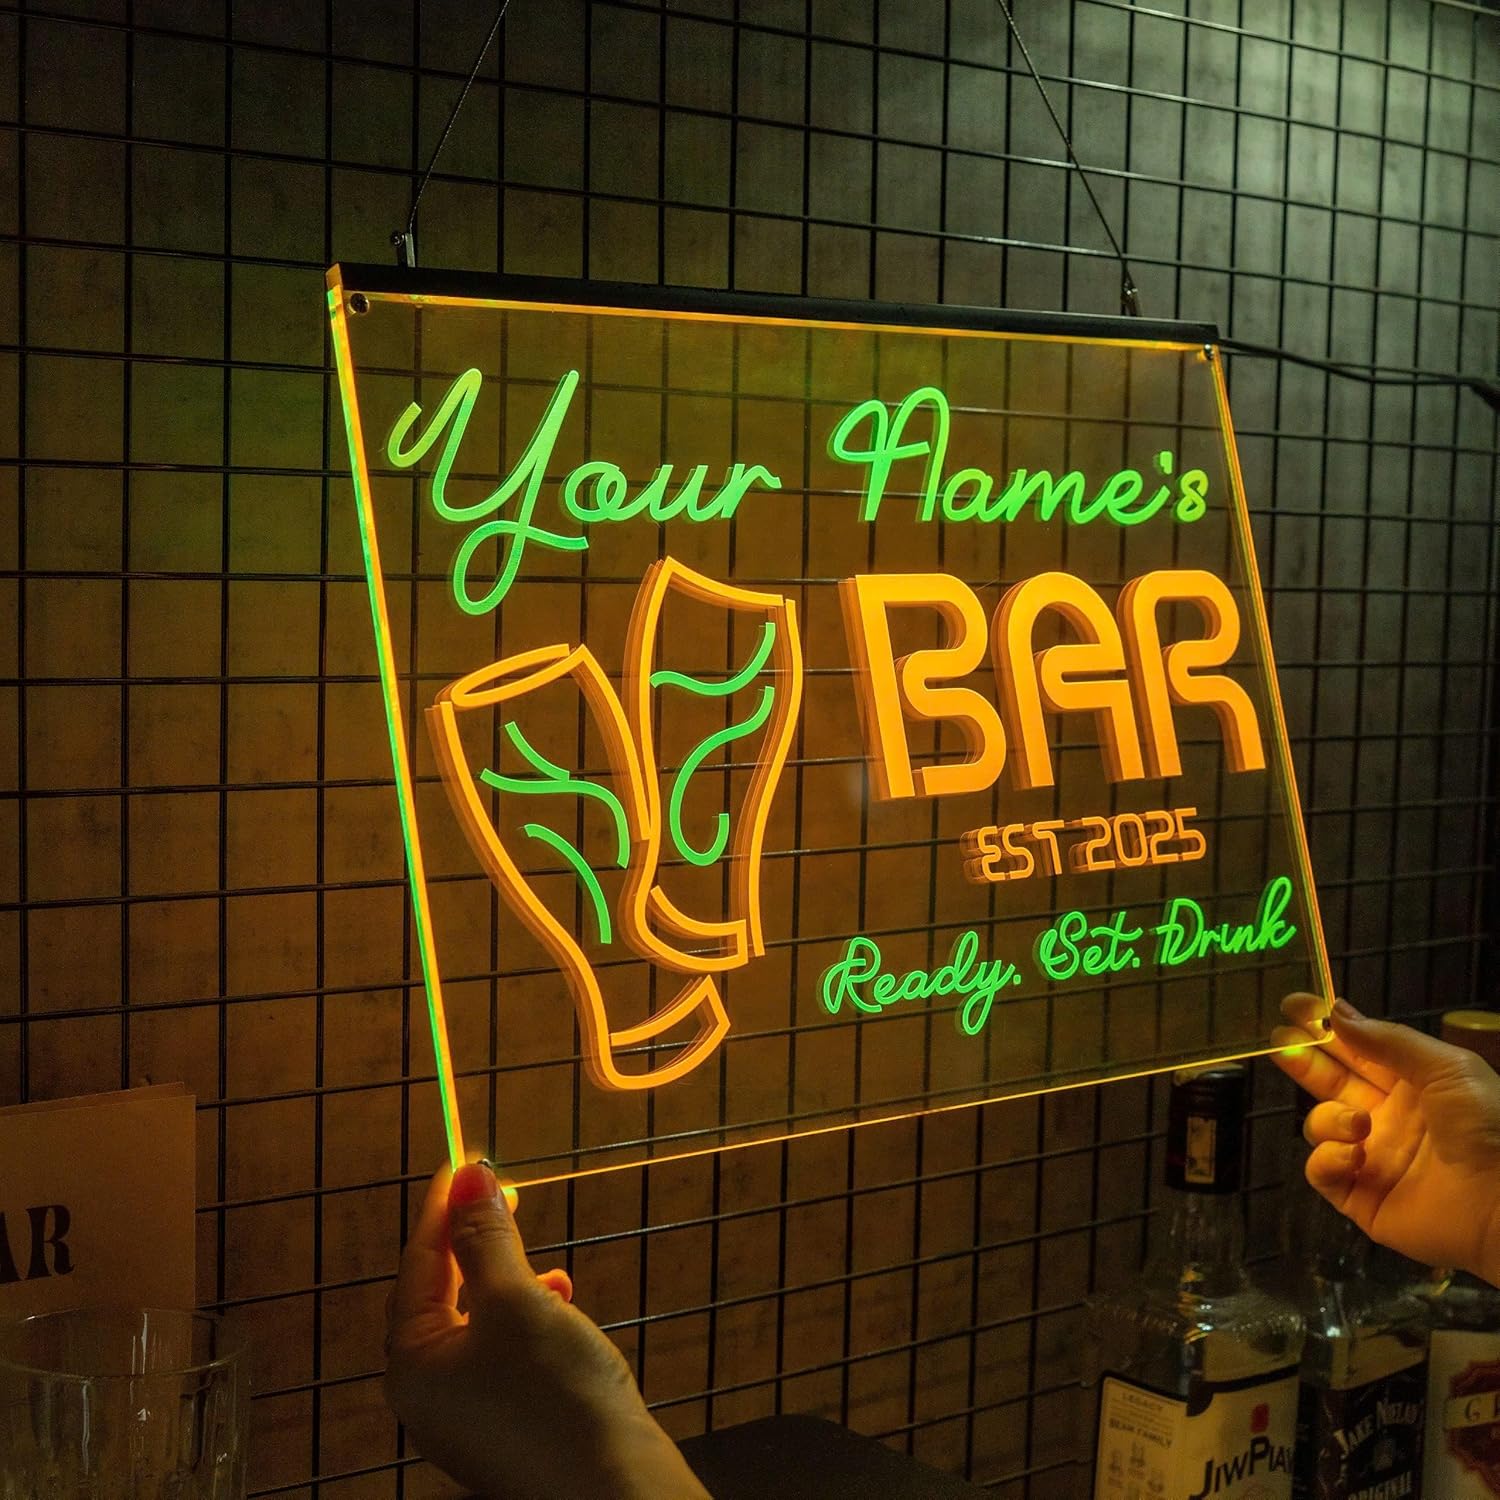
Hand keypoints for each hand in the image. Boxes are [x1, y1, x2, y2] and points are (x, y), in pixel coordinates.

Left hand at [385, 1161, 710, 1499]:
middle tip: (502, 1191)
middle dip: (473, 1242)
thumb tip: (468, 1176)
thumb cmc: (554, 1394)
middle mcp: (428, 1393)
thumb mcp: (516, 1299)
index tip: (469, 1160)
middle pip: (441, 1294)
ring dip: (504, 1277)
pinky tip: (559, 1301)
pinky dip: (526, 1317)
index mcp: (412, 1364)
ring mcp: (467, 1415)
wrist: (611, 1487)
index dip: (446, 1207)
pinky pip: (503, 1352)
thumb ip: (486, 1237)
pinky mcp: (507, 1424)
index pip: (419, 1264)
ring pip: (476, 1322)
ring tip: (536, 1250)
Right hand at [1273, 995, 1499, 1284]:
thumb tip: (1333, 1012)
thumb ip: (1387, 1040)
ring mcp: (1370, 1157)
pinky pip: (1321, 1171)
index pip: (1357, 1049)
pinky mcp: (1359, 1197)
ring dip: (1329, 1119)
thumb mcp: (1447, 1068)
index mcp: (1410, 1084)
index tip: (1294, 1005)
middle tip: (1279, 1040)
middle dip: (1303, 1059)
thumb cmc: (1487, 1126)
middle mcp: (1385, 1117)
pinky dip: (1328, 1160)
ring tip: (1359, 1124)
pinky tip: (1355, 1156)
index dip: (1325, 1027)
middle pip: (1329, 1082)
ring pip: (1320, 1125)